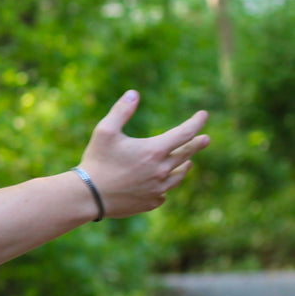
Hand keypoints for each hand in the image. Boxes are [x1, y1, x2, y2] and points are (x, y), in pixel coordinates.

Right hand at [77, 90, 208, 218]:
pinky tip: (162, 184)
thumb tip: (134, 93)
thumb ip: (121, 111)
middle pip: (186, 154)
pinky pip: (164, 193)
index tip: (204, 115)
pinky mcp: (151, 202)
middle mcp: (161, 170)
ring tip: (188, 163)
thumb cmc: (96, 161)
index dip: (196, 122)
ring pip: (178, 176)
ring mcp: (158, 188)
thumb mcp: (105, 131)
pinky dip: (165, 186)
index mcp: (154, 150)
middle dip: (197, 144)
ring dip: (184, 166)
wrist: (88, 196)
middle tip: (206, 139)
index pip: (185, 133)